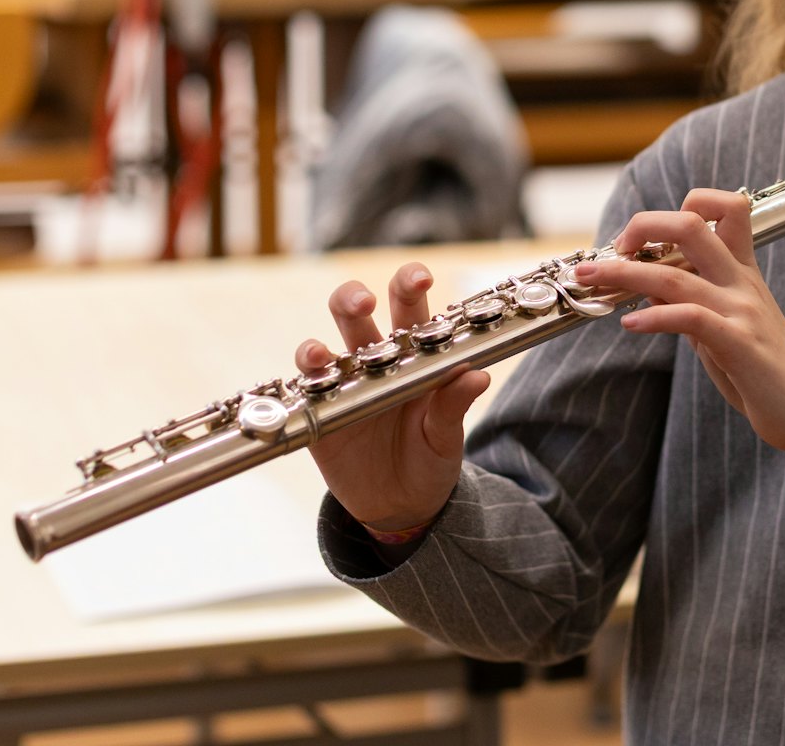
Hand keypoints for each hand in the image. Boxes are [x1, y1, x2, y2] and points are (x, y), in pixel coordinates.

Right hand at [296, 264, 489, 530]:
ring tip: (325, 353)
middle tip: (365, 302)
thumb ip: (454, 405)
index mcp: (415, 356)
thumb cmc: (431, 460)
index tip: (421, 276)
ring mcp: (343, 385)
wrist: (401, 506)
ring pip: (324, 345)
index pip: (412, 309)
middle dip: (355, 297)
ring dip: (319, 344)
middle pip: (358, 314)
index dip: (410, 284)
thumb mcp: (447, 436)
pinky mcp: (318, 413)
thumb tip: (478, 376)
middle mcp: (375, 361)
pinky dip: (306, 377)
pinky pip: (306, 388)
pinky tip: (312, 373)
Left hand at [578, 189, 784, 471]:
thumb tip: (648, 286)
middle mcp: (742, 282)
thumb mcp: (723, 328)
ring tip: (592, 280)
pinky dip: (654, 317)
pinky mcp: (740, 344)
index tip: (643, 236)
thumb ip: (691, 304)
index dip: (682, 208)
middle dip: (642, 226)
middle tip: (612, 248)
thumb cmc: (765, 372)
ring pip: (675, 274)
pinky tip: (631, 323)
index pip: (724, 209)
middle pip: (691, 224)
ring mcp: (742, 311)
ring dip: (624, 273)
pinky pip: (691, 318)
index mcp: (743, 272)